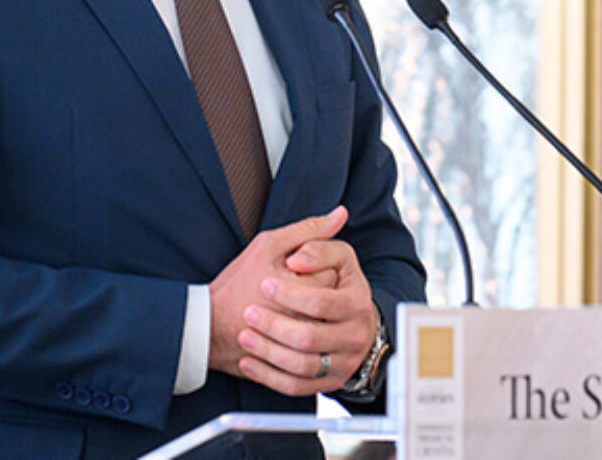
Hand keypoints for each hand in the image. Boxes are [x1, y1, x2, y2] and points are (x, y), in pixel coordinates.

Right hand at [209, 208, 343, 380]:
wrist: (208, 328)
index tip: (289, 271)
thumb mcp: (269, 246)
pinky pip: (315, 353)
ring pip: (325, 326)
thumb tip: (341, 213)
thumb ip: (308, 230)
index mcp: (303, 290)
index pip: (332, 273)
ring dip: (310, 316)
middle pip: (331, 301)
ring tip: (285, 310)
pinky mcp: (296, 368)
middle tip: (286, 290)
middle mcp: (309, 322)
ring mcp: (304, 349)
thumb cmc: (237, 284)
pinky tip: (287, 329)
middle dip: (313, 293)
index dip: (311, 268)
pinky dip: (304, 342)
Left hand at [234, 209, 379, 396]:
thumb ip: (319, 237)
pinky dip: (268, 376)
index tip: (264, 283)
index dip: (289, 293)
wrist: (325, 323)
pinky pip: (296, 387)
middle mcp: (355, 334)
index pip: (321, 301)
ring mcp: (342, 362)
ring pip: (301, 365)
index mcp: (356, 300)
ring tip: (245, 335)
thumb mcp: (324, 254)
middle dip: (273, 325)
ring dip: (267, 351)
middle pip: (308, 337)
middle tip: (249, 312)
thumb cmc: (321, 283)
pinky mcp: (327, 382)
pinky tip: (248, 360)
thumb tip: (336, 214)